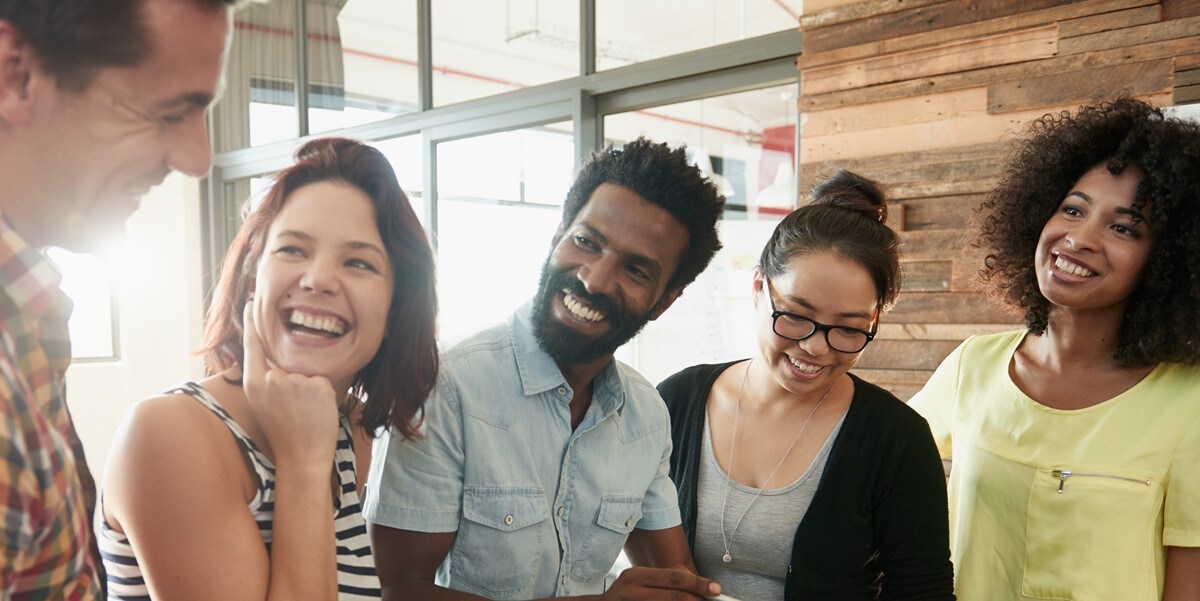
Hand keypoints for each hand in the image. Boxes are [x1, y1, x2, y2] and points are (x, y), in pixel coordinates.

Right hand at [242, 301, 338, 467]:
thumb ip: (267, 378)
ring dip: (309, 390)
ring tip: (303, 413)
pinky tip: (315, 411)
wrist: (302, 456)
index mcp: (254, 383)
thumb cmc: (285, 432)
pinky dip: (323, 394)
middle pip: (286, 361)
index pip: (252, 345)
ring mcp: (293, 380)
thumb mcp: (265, 403)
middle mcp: (270, 378)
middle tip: (292, 402)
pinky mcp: (316, 384)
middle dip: (293, 378)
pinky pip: (323, 380)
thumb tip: (275, 361)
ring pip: (307, 372)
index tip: (252, 304)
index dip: (251, 324)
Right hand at [601, 566, 721, 600]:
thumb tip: (697, 583)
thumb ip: (666, 578)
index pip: (674, 577)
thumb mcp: (642, 580)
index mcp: (636, 575)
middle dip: (695, 600)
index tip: (717, 589)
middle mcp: (631, 589)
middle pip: (673, 596)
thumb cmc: (627, 594)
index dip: (698, 583)